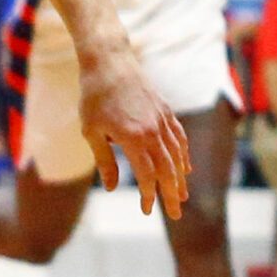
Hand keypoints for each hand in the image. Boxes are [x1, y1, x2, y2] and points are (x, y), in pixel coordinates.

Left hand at [77, 39, 191, 216]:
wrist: (109, 62)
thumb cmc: (94, 97)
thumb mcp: (91, 132)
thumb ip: (105, 161)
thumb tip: (112, 188)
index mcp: (133, 138)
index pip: (148, 176)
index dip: (149, 195)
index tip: (146, 210)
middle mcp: (153, 131)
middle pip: (168, 170)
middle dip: (172, 194)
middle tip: (176, 214)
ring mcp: (163, 120)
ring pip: (177, 155)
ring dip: (180, 177)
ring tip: (181, 195)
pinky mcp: (166, 111)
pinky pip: (179, 138)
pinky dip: (184, 155)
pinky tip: (184, 167)